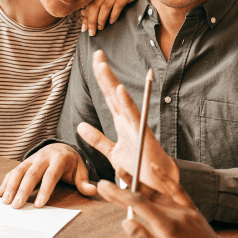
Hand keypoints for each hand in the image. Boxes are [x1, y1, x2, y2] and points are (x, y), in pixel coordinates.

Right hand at [0, 143, 95, 207]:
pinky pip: (13, 171)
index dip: (45, 190)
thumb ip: (84, 181)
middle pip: (31, 174)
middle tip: (16, 206)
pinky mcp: (24, 162)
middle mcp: (43, 157)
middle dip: (23, 191)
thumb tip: (92, 190)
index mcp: (59, 158)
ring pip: (19, 171)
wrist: (61, 148)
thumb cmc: (71, 164)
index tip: (39, 205)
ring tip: (5, 201)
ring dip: (10, 186)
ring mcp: (32, 159)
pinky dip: (5, 182)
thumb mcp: (80, 170)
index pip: (51, 175)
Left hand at [77, 50, 178, 188]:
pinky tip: (119, 89)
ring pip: (120, 100)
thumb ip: (97, 138)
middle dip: (105, 73)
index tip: (96, 60)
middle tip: (97, 53)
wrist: (157, 183)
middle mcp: (128, 119)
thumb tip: (80, 126)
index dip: (101, 78)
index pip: (108, 95)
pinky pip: (132, 117)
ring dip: (111, 82)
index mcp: (121, 122)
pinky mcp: (142, 135)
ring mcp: (135, 126)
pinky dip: (126, 103)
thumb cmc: (139, 166)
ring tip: (102, 65)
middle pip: (113, 92)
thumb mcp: (112, 152)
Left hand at [80, 0, 143, 35]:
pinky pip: (118, 5)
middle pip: (95, 5)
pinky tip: (112, 21)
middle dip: (91, 20)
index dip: (86, 17)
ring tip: (100, 28)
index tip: (83, 28)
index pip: (90, 4)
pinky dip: (114, 14)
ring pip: (105, 6)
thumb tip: (84, 13)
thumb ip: (99, 3)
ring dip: (101, 19)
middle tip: (91, 32)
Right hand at [98, 162, 237, 237]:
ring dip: (139, 182)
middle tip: (104, 183)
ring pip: (158, 191)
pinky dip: (165, 178)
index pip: (138, 205)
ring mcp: (185, 210)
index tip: (103, 187)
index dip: (118, 195)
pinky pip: (176, 189)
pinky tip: (154, 168)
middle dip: (123, 189)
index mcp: (168, 226)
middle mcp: (177, 213)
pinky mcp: (192, 210)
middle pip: (145, 196)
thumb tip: (126, 223)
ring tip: (122, 172)